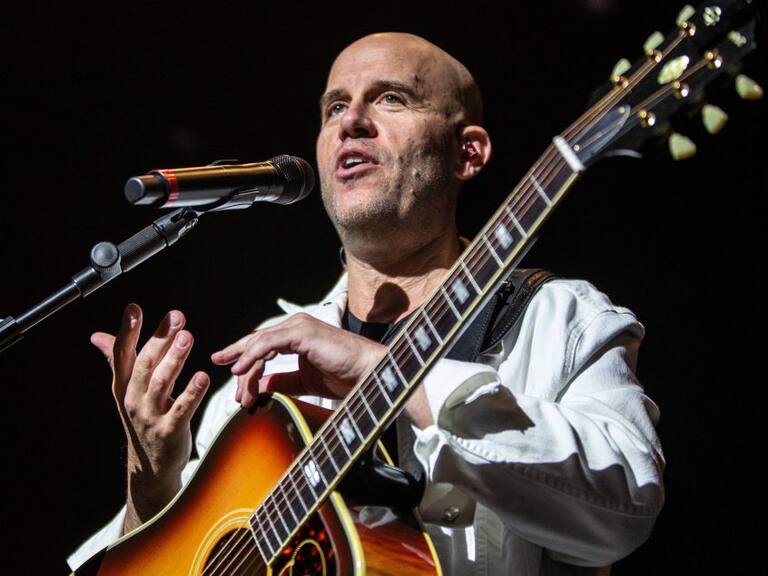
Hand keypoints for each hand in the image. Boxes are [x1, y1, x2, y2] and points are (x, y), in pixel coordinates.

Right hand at [91, 303, 209, 529]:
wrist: (151, 465)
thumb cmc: (144, 419)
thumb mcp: (128, 391)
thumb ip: (117, 361)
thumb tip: (97, 336)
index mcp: (123, 386)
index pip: (122, 354)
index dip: (127, 331)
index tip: (133, 308)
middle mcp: (133, 399)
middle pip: (144, 364)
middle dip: (159, 339)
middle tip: (175, 318)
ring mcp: (150, 416)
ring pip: (161, 383)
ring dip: (174, 359)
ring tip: (187, 338)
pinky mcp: (170, 431)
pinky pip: (182, 408)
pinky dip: (192, 392)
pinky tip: (203, 376)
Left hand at [211, 312, 386, 406]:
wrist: (367, 374)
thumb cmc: (345, 376)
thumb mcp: (304, 382)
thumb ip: (281, 381)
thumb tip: (258, 386)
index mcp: (297, 336)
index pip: (262, 346)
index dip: (243, 359)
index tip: (231, 377)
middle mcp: (296, 327)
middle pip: (256, 344)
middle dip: (239, 363)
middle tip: (230, 384)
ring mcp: (299, 327)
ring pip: (259, 345)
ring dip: (245, 369)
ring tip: (241, 392)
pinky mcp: (302, 332)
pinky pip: (268, 343)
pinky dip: (252, 356)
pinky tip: (242, 370)